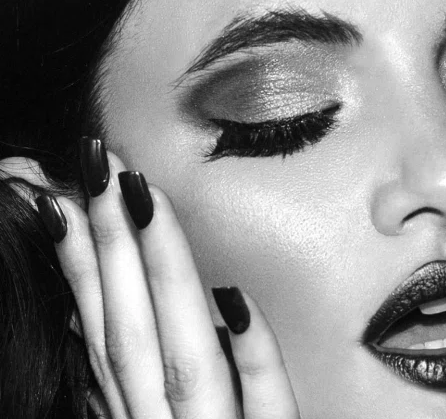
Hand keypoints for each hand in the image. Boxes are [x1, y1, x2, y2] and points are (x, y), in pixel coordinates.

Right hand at [36, 138, 299, 418]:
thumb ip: (137, 378)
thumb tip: (107, 313)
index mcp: (137, 415)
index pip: (103, 327)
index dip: (80, 262)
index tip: (64, 198)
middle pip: (130, 327)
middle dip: (111, 243)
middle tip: (98, 167)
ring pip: (183, 354)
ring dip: (164, 275)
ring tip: (145, 200)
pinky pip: (267, 412)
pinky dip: (254, 362)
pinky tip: (238, 303)